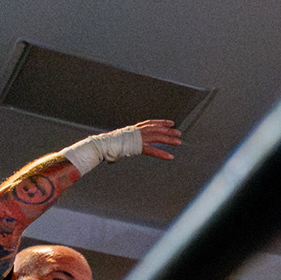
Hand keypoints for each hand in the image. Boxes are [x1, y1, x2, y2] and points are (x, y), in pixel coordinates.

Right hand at [64, 120, 180, 171]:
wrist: (101, 145)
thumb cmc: (107, 145)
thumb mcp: (119, 141)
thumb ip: (125, 142)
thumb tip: (122, 147)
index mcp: (133, 129)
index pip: (150, 123)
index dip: (160, 122)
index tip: (170, 123)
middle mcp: (137, 131)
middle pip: (156, 129)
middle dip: (168, 131)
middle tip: (179, 133)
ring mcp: (138, 138)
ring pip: (157, 138)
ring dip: (169, 140)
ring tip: (179, 143)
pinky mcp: (138, 147)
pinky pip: (153, 150)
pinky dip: (162, 154)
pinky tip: (170, 157)